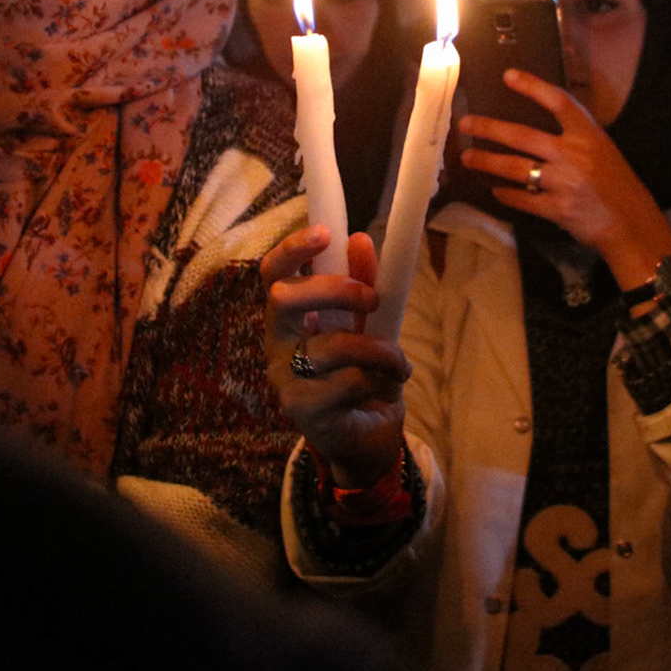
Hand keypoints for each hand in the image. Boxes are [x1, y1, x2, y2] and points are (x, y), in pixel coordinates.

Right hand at [262, 225, 407, 488]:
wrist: (369, 437)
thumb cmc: (362, 373)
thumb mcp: (368, 324)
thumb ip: (363, 283)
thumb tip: (360, 239)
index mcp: (289, 316)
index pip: (273, 274)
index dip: (293, 249)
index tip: (325, 232)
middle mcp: (277, 344)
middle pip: (285, 299)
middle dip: (336, 290)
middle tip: (373, 299)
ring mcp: (284, 378)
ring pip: (328, 345)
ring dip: (376, 348)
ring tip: (397, 361)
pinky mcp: (302, 411)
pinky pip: (343, 383)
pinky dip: (375, 378)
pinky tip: (385, 385)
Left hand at [458, 70, 670, 290]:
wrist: (633, 227)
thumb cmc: (619, 187)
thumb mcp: (604, 152)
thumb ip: (576, 139)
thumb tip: (539, 131)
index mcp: (590, 135)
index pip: (558, 102)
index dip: (533, 86)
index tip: (508, 76)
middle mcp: (574, 155)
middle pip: (522, 136)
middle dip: (489, 128)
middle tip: (466, 123)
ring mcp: (564, 183)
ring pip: (514, 167)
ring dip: (487, 161)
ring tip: (468, 158)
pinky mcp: (557, 210)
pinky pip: (522, 199)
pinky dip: (506, 195)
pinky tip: (495, 190)